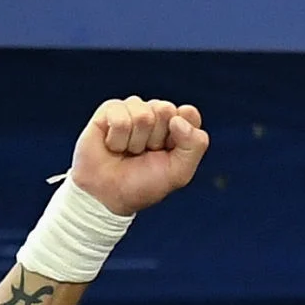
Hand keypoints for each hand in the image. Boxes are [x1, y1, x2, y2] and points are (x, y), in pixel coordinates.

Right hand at [70, 97, 210, 216]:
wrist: (109, 194)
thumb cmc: (144, 183)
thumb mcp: (180, 172)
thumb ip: (194, 145)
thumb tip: (178, 119)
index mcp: (179, 126)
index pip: (189, 114)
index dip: (180, 136)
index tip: (168, 152)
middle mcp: (157, 113)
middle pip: (166, 109)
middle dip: (156, 139)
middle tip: (146, 153)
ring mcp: (133, 109)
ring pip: (143, 115)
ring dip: (135, 142)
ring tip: (129, 151)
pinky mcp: (110, 109)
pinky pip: (120, 118)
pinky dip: (117, 140)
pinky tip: (113, 146)